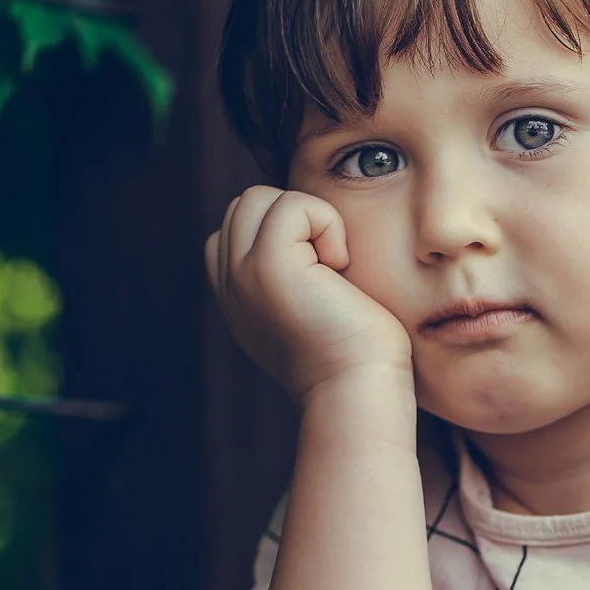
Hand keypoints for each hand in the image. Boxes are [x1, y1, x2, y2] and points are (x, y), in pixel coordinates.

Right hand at [205, 186, 411, 406]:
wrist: (359, 392)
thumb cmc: (359, 357)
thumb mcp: (314, 311)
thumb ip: (295, 278)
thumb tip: (313, 248)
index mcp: (237, 297)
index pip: (237, 229)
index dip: (283, 234)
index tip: (320, 276)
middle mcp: (230, 286)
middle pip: (246, 205)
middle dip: (294, 220)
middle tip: (329, 270)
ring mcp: (242, 275)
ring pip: (260, 198)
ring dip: (308, 219)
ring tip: (332, 267)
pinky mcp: (268, 265)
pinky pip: (292, 205)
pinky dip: (327, 224)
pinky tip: (340, 267)